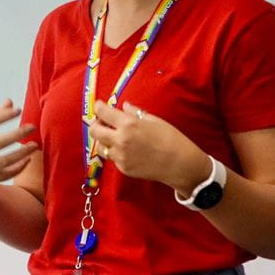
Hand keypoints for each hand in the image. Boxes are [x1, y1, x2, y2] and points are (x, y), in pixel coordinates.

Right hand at [0, 99, 37, 196]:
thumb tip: (10, 101)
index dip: (1, 116)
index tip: (17, 110)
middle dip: (17, 135)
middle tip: (32, 127)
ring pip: (4, 162)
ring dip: (22, 153)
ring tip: (34, 145)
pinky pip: (6, 174)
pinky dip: (18, 167)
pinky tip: (27, 159)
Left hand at [88, 100, 208, 191]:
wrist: (180, 164)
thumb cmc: (170, 139)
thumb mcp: (154, 120)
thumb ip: (135, 112)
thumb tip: (124, 106)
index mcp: (128, 124)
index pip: (102, 112)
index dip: (99, 107)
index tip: (100, 106)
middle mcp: (120, 140)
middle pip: (94, 131)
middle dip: (96, 124)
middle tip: (104, 122)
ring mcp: (120, 156)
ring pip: (101, 147)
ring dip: (104, 140)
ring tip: (115, 137)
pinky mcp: (123, 168)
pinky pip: (113, 158)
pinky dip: (116, 152)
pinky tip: (128, 150)